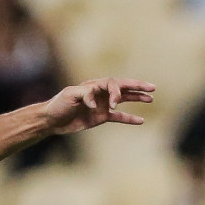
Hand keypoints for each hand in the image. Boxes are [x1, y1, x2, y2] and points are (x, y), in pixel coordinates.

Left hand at [41, 77, 156, 135]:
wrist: (52, 120)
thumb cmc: (58, 104)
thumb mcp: (69, 95)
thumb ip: (84, 94)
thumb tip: (96, 103)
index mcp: (94, 85)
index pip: (113, 84)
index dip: (117, 93)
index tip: (113, 106)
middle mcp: (100, 93)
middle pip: (123, 87)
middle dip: (137, 86)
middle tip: (152, 88)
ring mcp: (102, 105)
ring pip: (124, 99)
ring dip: (137, 98)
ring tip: (151, 99)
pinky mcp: (101, 117)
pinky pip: (119, 117)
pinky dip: (129, 118)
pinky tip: (141, 121)